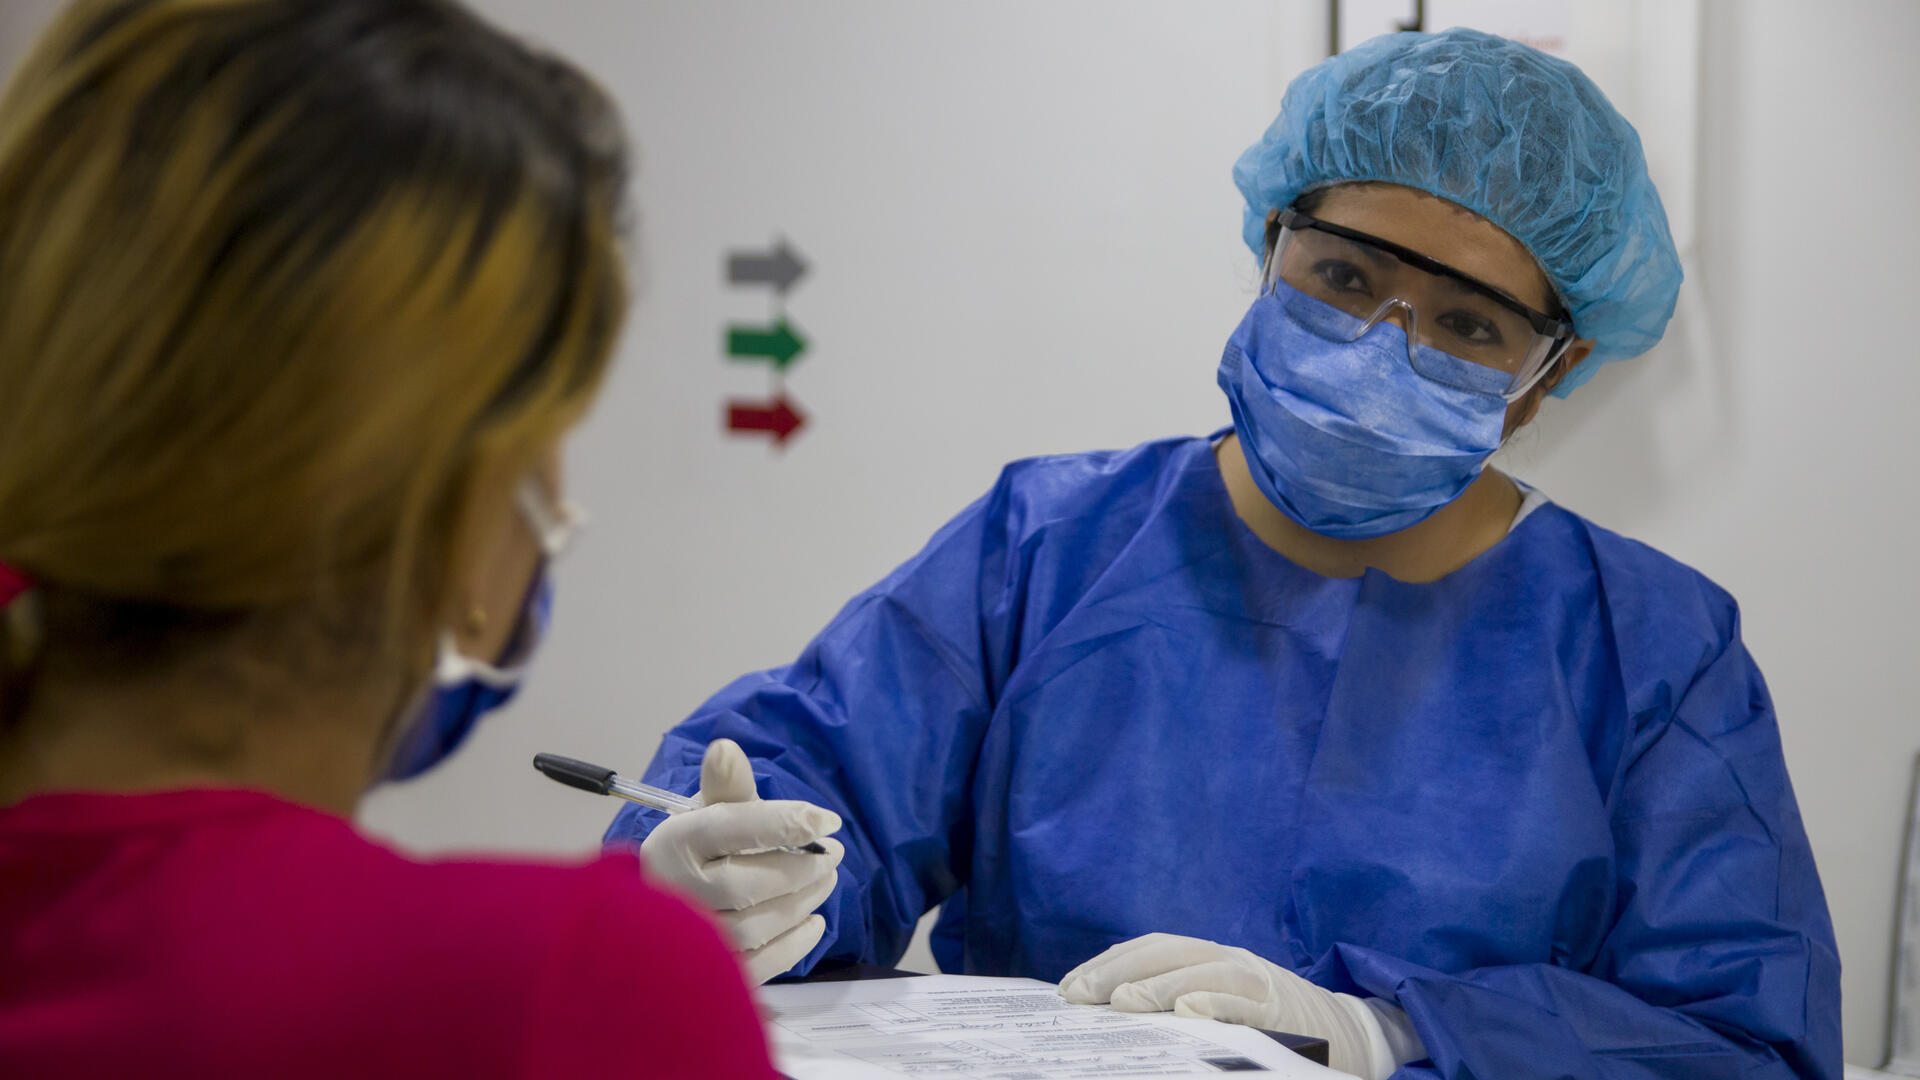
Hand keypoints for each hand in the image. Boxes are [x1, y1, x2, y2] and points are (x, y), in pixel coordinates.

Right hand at [639, 738, 843, 984]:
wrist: (656, 915)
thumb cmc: (693, 856)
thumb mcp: (706, 814)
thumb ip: (726, 787)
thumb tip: (726, 748)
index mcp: (672, 843)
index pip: (730, 827)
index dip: (785, 821)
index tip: (829, 821)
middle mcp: (673, 892)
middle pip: (745, 883)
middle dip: (801, 867)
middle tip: (834, 854)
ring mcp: (686, 940)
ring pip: (754, 927)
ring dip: (803, 901)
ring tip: (826, 880)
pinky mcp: (705, 975)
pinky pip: (757, 965)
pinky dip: (794, 943)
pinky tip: (814, 922)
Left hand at [1059, 933, 1423, 1079]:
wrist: (1353, 1035)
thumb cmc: (1275, 1025)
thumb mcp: (1223, 1002)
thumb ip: (1178, 995)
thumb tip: (1113, 1001)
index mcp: (1213, 957)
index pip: (1151, 948)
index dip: (1107, 963)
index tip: (1067, 988)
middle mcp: (1233, 961)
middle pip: (1168, 952)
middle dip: (1118, 971)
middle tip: (1078, 996)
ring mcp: (1260, 983)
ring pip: (1204, 973)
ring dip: (1159, 986)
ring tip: (1120, 1004)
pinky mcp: (1285, 1012)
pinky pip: (1248, 1004)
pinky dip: (1217, 1002)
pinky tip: (1188, 1012)